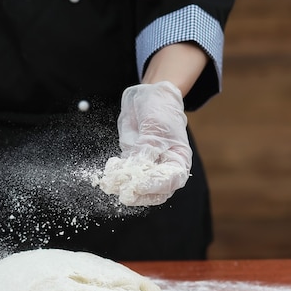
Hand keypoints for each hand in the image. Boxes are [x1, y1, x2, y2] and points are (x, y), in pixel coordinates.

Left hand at [94, 81, 191, 205]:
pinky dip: (116, 174)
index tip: (138, 186)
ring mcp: (148, 164)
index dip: (155, 186)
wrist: (149, 96)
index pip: (170, 180)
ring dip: (123, 185)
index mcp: (179, 159)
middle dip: (138, 194)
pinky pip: (125, 173)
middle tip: (123, 192)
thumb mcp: (156, 126)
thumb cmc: (160, 109)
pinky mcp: (133, 159)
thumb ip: (148, 147)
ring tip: (111, 182)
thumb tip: (138, 167)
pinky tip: (111, 167)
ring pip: (137, 185)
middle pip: (154, 190)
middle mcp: (165, 166)